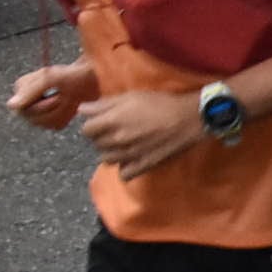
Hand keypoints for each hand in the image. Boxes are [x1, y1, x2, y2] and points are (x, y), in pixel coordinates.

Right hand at [7, 60, 96, 130]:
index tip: (59, 94)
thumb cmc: (74, 74)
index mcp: (21, 86)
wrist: (94, 77)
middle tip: (67, 97)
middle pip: (32, 118)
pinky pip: (55, 125)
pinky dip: (67, 116)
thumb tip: (11, 106)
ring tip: (71, 100)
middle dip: (53, 109)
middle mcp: (25, 98)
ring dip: (61, 113)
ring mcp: (37, 108)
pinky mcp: (50, 116)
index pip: (22, 109)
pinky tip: (73, 107)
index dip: (42, 105)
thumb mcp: (53, 79)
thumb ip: (31, 91)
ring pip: (44, 123)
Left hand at [74, 88, 206, 178]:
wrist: (189, 118)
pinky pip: (124, 174)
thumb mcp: (131, 96)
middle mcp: (117, 141)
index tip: (103, 120)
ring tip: (124, 143)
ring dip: (111, 152)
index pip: (86, 130)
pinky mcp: (143, 166)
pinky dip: (125, 168)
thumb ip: (104, 104)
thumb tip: (82, 110)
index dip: (93, 124)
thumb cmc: (160, 103)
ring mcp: (129, 156)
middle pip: (96, 144)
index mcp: (112, 121)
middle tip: (116, 129)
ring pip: (106, 160)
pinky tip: (132, 158)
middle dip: (102, 137)